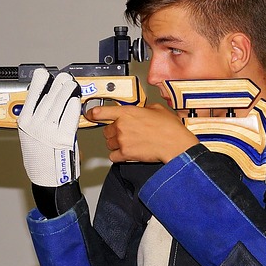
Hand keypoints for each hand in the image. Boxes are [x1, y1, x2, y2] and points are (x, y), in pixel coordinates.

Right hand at [17, 68, 81, 186]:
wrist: (47, 178)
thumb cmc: (40, 158)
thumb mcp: (31, 135)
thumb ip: (37, 119)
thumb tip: (46, 101)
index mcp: (25, 122)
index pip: (32, 95)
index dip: (40, 81)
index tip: (44, 74)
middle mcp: (36, 125)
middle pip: (48, 96)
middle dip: (58, 84)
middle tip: (64, 78)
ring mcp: (49, 130)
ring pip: (59, 103)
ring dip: (67, 91)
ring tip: (71, 85)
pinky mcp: (64, 136)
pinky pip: (70, 116)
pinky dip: (73, 106)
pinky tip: (75, 100)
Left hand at [84, 103, 198, 163]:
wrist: (175, 145)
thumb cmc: (169, 129)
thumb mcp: (157, 109)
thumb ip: (143, 108)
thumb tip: (141, 110)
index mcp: (127, 113)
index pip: (101, 112)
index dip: (93, 113)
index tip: (90, 114)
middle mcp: (121, 126)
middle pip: (106, 130)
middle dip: (114, 132)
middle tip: (126, 133)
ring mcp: (122, 141)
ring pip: (109, 143)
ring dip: (116, 144)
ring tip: (130, 142)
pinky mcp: (125, 154)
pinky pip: (113, 156)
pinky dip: (118, 156)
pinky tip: (127, 152)